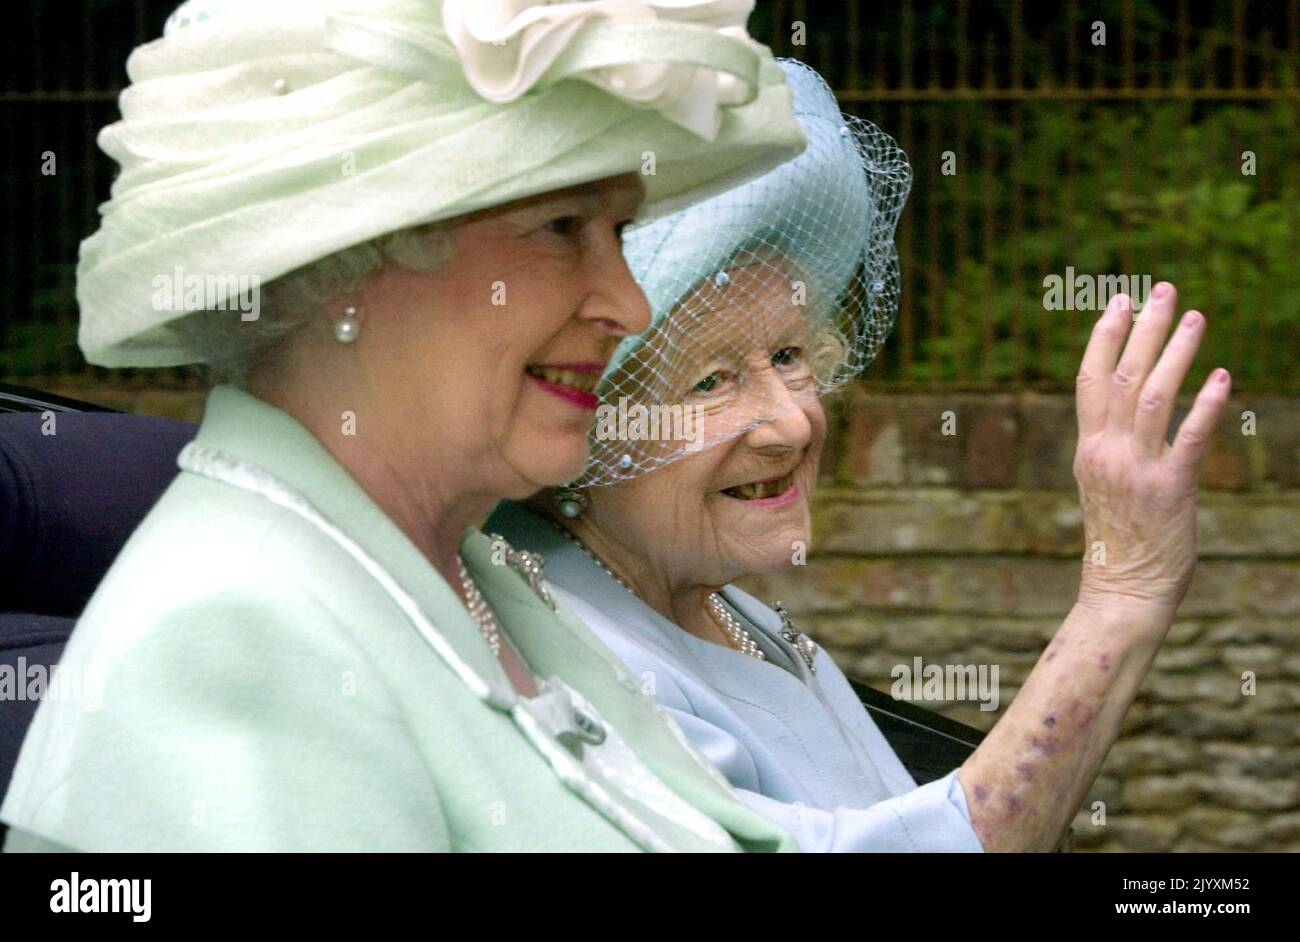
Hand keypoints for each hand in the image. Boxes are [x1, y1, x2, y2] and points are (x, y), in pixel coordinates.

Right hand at [1072, 283, 1230, 615]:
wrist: (1122, 593)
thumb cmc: (1119, 543)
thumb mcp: (1104, 486)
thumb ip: (1114, 448)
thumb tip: (1131, 412)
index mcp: (1088, 450)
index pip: (1089, 380)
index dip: (1104, 337)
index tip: (1119, 301)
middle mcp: (1107, 452)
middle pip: (1121, 376)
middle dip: (1143, 329)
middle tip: (1161, 289)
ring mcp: (1136, 470)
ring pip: (1152, 397)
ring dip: (1176, 353)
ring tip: (1195, 317)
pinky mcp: (1169, 490)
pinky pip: (1188, 439)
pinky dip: (1204, 406)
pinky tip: (1221, 376)